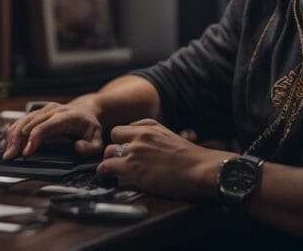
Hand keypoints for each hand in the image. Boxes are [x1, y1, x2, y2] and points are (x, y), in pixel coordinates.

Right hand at [1, 100, 102, 158]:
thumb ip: (91, 147)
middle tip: (10, 157)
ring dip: (11, 136)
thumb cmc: (89, 127)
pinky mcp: (36, 112)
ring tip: (5, 152)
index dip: (34, 138)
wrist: (85, 110)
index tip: (26, 153)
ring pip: (22, 120)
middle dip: (18, 141)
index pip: (46, 125)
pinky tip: (4, 142)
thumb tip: (77, 147)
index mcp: (66, 116)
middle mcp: (52, 110)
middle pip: (30, 124)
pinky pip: (20, 120)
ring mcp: (43, 110)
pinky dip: (11, 130)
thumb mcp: (97, 138)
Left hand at [97, 119, 228, 199]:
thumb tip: (145, 145)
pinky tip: (104, 176)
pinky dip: (103, 172)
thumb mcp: (171, 137)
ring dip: (109, 161)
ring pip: (109, 152)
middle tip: (117, 160)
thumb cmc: (190, 159)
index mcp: (151, 126)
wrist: (199, 169)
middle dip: (115, 149)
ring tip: (110, 171)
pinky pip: (107, 167)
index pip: (125, 128)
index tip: (123, 148)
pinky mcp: (132, 168)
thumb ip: (155, 136)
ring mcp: (135, 151)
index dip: (122, 140)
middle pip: (114, 137)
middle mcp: (140, 135)